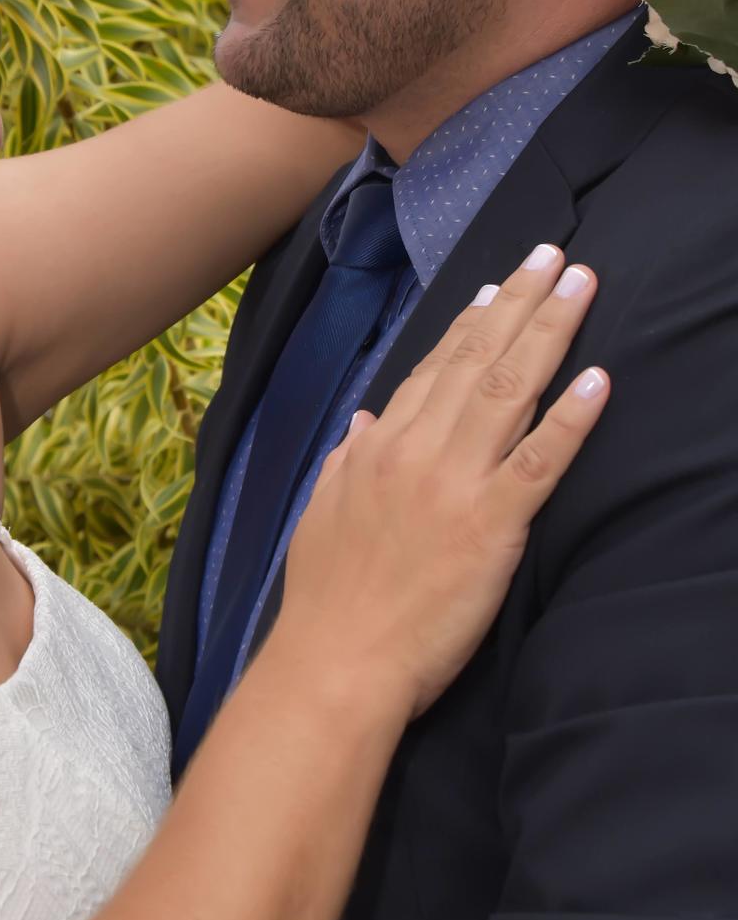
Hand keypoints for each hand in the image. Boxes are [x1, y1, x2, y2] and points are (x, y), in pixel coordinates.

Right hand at [280, 244, 609, 721]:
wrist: (337, 662)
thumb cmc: (328, 599)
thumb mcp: (321, 515)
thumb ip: (346, 462)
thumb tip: (365, 422)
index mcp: (378, 447)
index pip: (432, 368)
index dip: (471, 324)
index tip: (499, 287)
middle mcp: (416, 450)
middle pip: (477, 360)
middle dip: (521, 302)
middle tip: (553, 257)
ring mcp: (454, 483)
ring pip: (509, 390)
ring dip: (550, 331)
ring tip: (581, 286)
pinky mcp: (491, 525)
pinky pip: (538, 461)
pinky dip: (570, 418)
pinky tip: (598, 379)